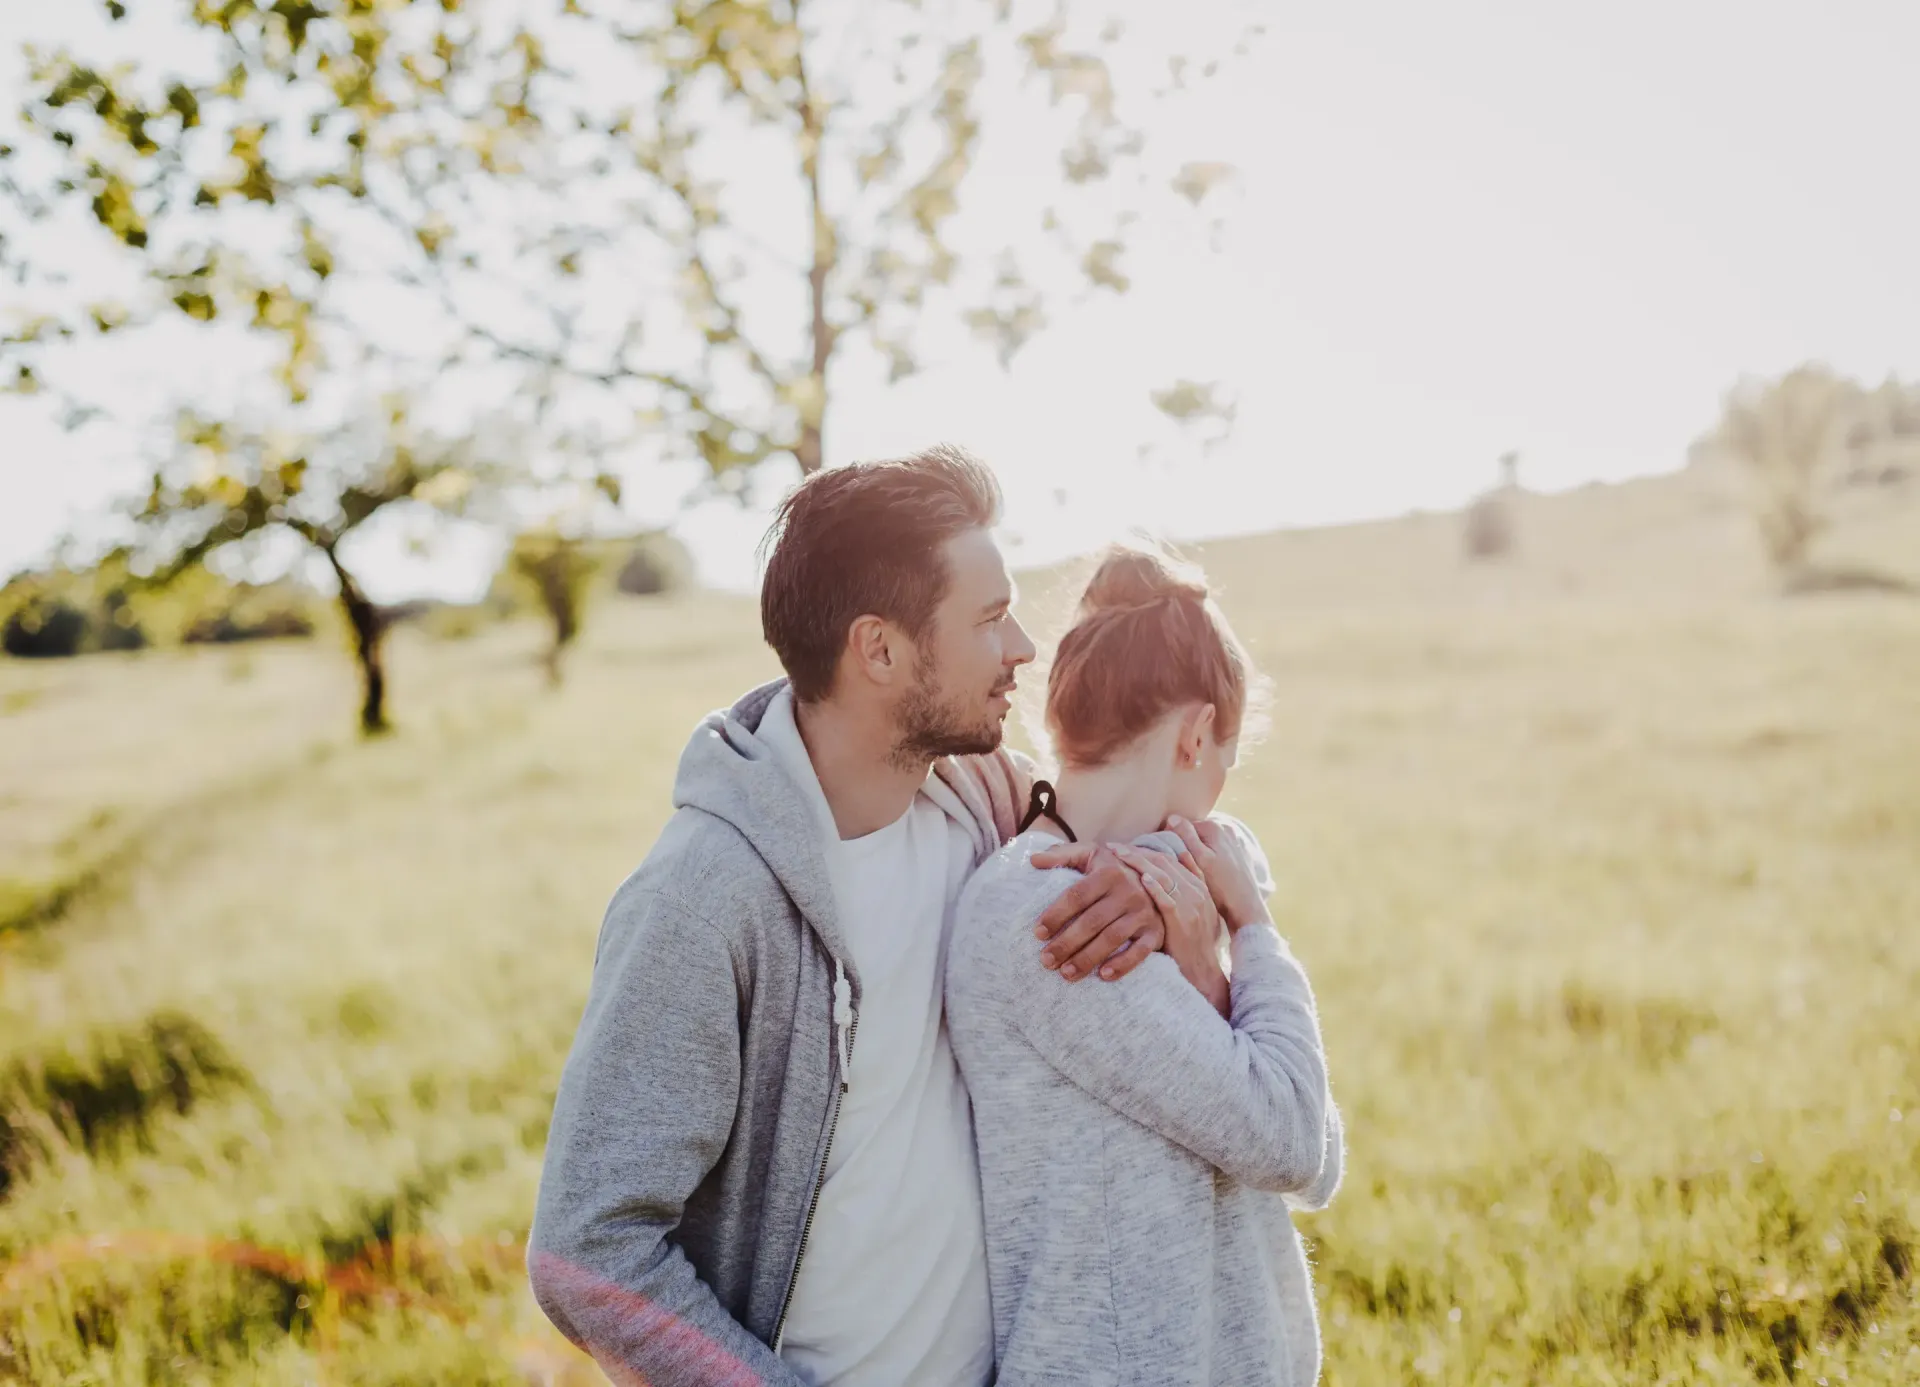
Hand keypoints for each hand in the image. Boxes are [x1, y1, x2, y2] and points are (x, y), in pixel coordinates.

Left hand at [1030, 842, 1166, 981]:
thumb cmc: (1111, 868)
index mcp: (1109, 872)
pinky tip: (1103, 976)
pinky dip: (1122, 964)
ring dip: (1088, 958)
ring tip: (1066, 973)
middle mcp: (1129, 891)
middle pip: (1092, 921)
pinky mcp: (1155, 931)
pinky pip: (1140, 951)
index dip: (1056, 914)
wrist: (1156, 876)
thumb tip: (1033, 860)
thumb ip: (1062, 855)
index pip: (1077, 895)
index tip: (1037, 933)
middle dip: (1067, 943)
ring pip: (1113, 938)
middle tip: (1046, 960)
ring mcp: (1144, 913)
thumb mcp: (1089, 853)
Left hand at [1112, 844, 1229, 1016]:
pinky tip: (1142, 879)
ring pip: (1164, 876)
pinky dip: (1156, 888)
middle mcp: (1194, 891)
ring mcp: (1191, 905)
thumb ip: (1181, 892)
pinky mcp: (1184, 922)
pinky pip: (1169, 901)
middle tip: (1113, 846)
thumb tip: (1164, 871)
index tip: (1121, 846)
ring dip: (1140, 863)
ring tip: (1119, 854)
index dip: (1144, 850)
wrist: (1202, 972)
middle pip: (1163, 863)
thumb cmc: (1190, 944)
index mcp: (1195, 887)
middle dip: (1137, 852)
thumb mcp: (1192, 912)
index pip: (1167, 860)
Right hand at [1164, 815, 1267, 930]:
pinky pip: (1214, 851)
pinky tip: (1208, 874)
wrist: (1245, 908)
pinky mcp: (1236, 853)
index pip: (1182, 827)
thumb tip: (1172, 817)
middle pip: (1194, 834)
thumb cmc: (1221, 887)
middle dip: (1186, 847)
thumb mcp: (1200, 860)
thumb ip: (1186, 836)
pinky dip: (1208, 859)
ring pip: (1204, 843)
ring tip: (1196, 872)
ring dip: (1196, 854)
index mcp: (1214, 826)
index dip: (1173, 842)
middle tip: (1183, 868)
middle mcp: (1225, 828)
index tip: (1171, 860)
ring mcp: (1232, 840)